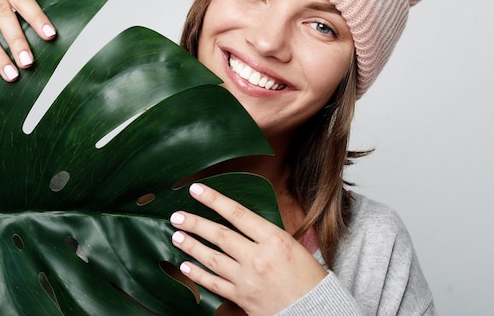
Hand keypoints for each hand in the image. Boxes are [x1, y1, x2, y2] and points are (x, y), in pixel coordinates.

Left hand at [170, 183, 327, 314]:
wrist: (316, 310)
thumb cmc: (308, 277)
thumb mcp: (292, 245)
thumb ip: (265, 233)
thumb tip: (240, 220)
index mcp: (274, 239)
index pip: (238, 214)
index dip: (214, 200)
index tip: (196, 190)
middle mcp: (258, 257)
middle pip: (219, 236)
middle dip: (195, 224)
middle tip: (177, 216)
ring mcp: (247, 279)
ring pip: (212, 259)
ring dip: (192, 246)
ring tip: (176, 235)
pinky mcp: (242, 298)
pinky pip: (214, 284)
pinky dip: (198, 275)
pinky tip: (186, 266)